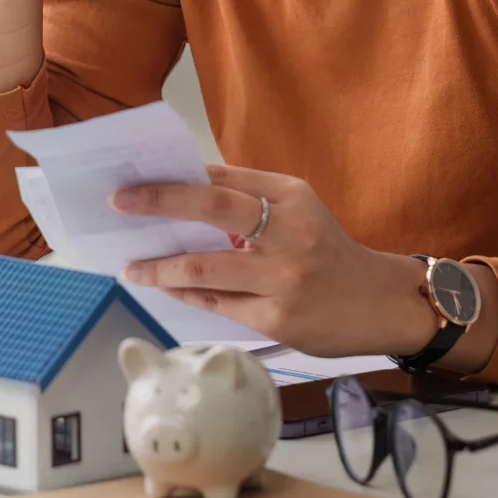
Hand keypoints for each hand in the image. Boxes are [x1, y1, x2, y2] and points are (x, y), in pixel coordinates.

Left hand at [112, 165, 440, 358]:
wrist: (378, 304)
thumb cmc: (327, 251)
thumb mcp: (298, 210)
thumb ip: (248, 195)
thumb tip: (185, 186)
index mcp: (292, 196)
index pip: (221, 180)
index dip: (173, 180)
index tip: (134, 184)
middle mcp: (290, 232)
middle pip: (211, 209)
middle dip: (158, 203)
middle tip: (119, 205)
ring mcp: (283, 278)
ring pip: (203, 267)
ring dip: (159, 267)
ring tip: (131, 267)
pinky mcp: (277, 318)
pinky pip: (217, 304)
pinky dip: (186, 294)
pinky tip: (166, 288)